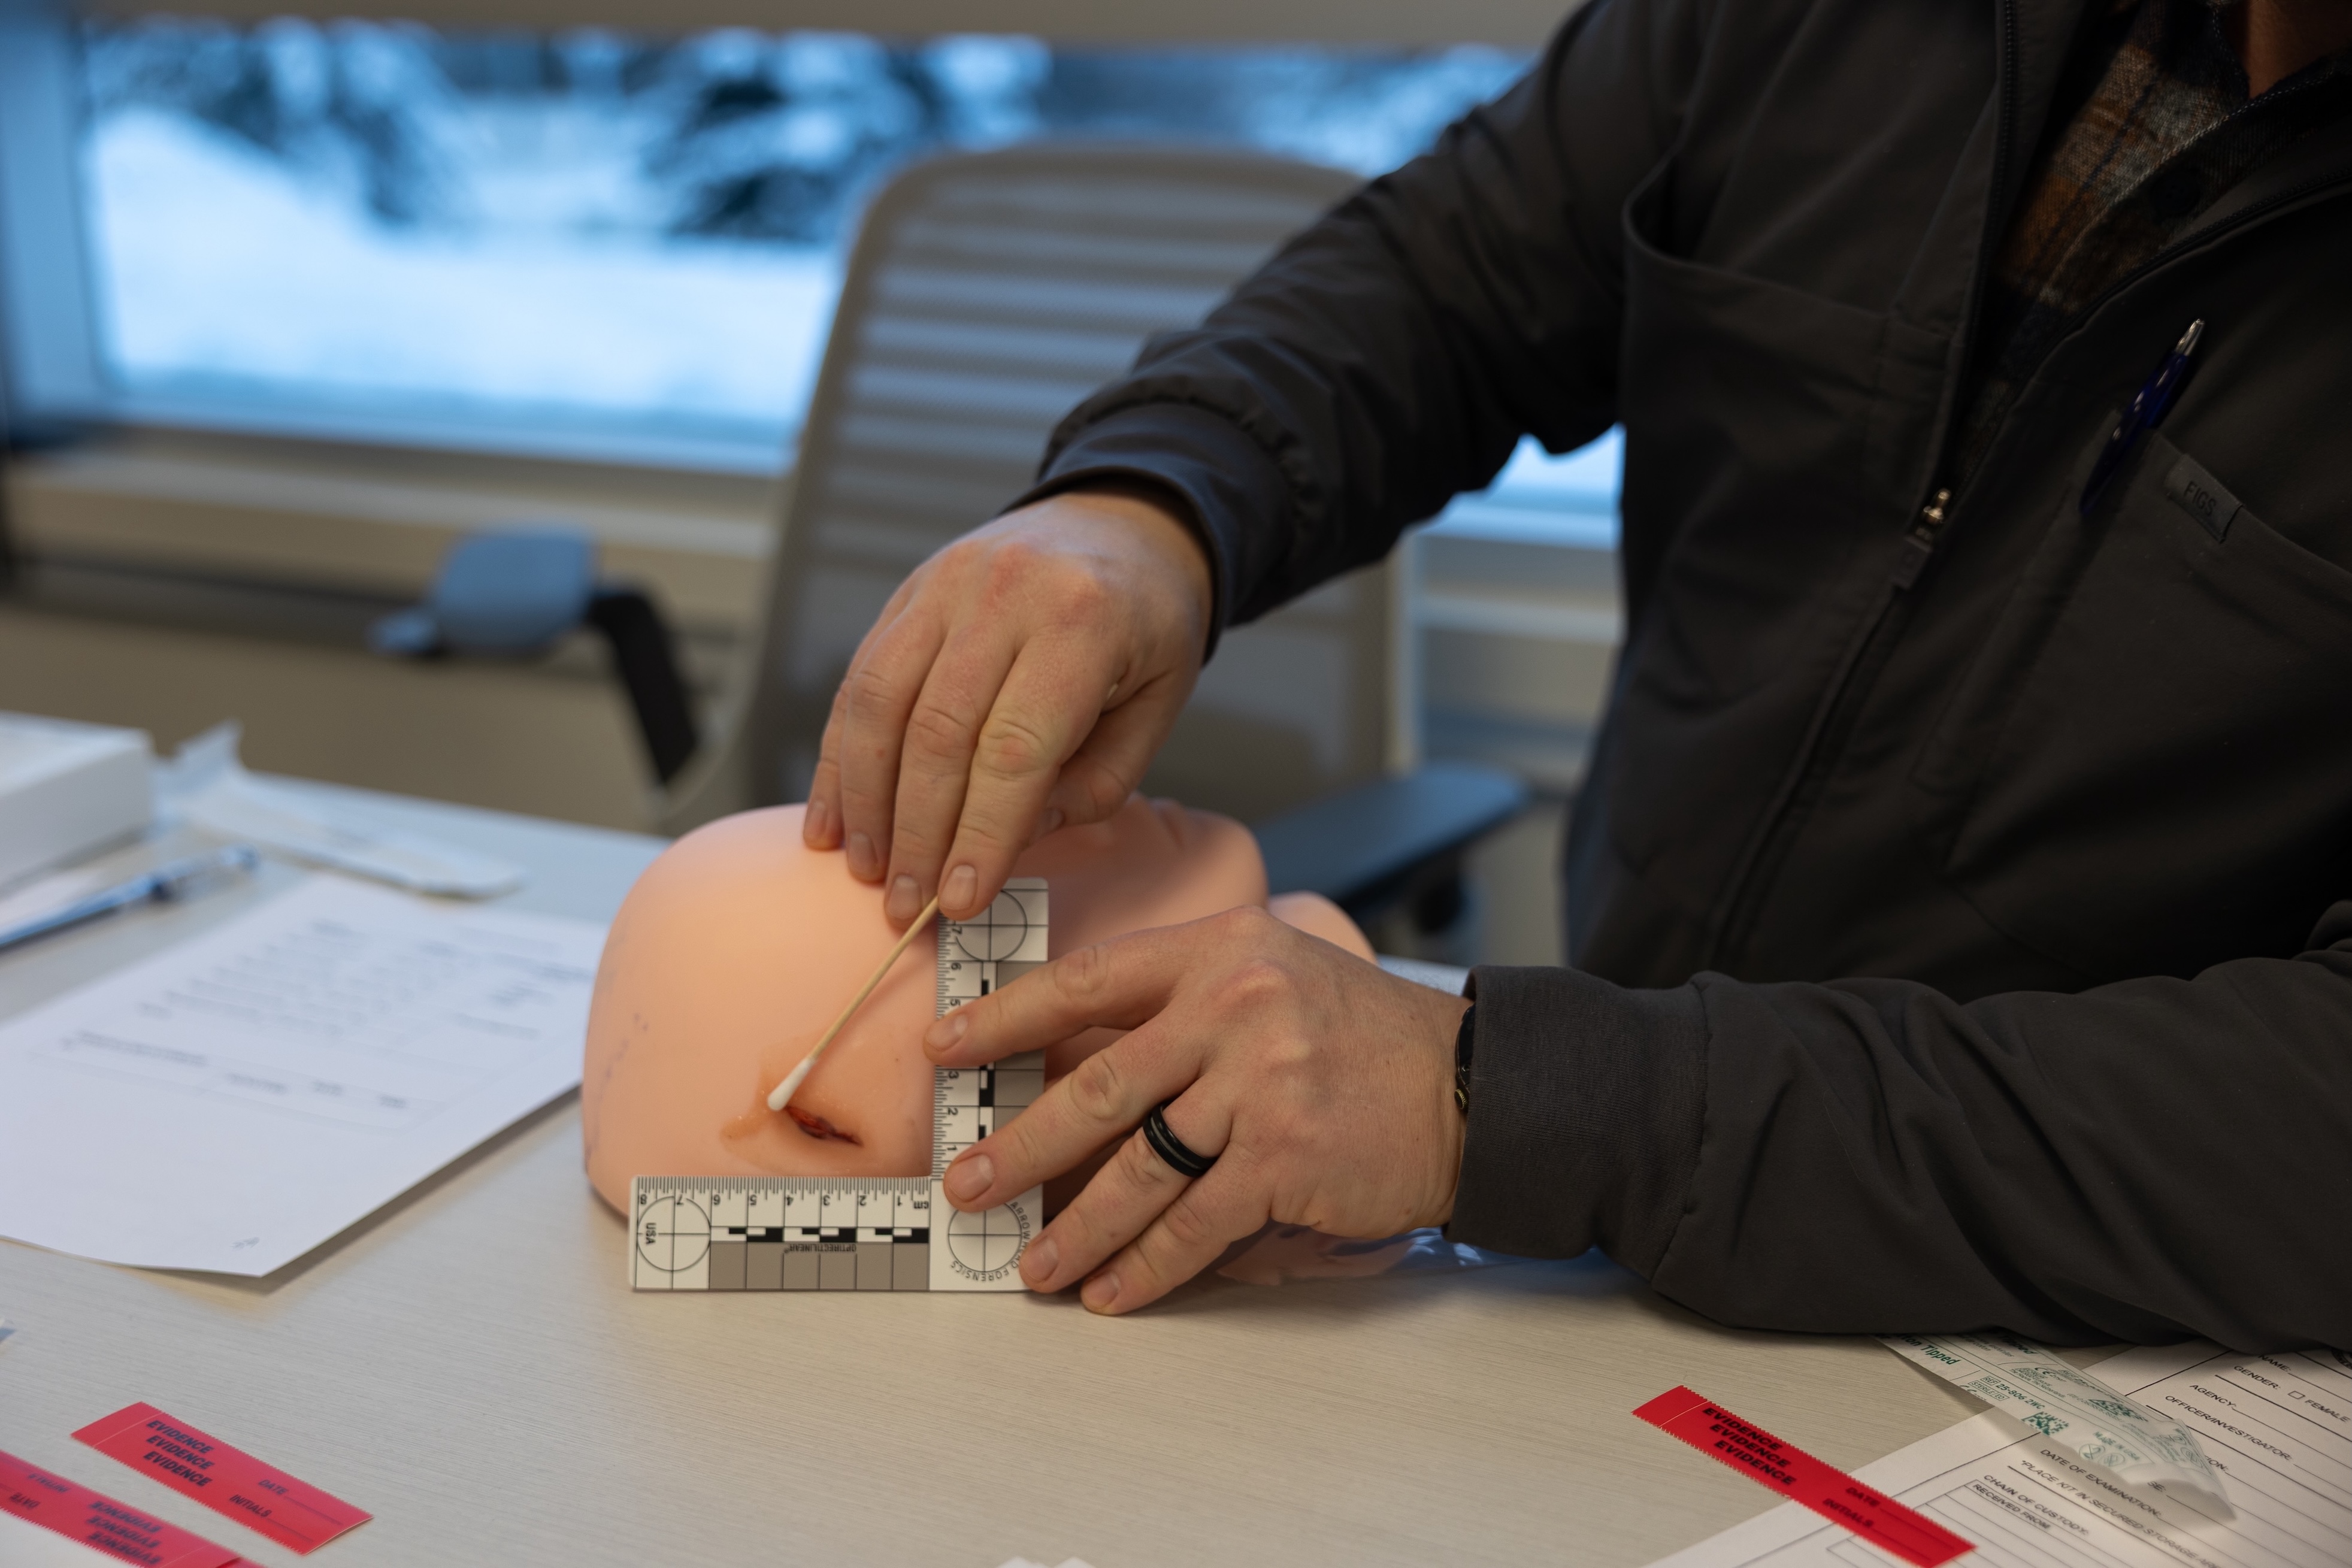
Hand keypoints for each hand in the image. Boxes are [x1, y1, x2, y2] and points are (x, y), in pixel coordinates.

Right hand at [802, 486, 1211, 925]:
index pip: (1015, 749)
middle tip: (905, 906)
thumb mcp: (1160, 703)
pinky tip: (831, 815)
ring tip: (865, 868)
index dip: (980, 834)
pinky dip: (840, 754)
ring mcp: (947, 585)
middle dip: (917, 833)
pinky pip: (861, 678)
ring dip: (864, 799)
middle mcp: (1005, 595)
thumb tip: (1014, 840)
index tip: (960, 903)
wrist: (1122, 520)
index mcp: (1083, 624)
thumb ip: (1096, 780)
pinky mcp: (910, 592)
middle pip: (938, 732)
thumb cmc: (1147, 627)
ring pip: (880, 702)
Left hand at [922, 908, 1471, 1313]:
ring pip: (1137, 1168)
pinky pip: (1193, 1224)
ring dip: (1074, 1227)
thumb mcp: (1275, 975)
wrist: (1473, 1086)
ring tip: (1030, 1263)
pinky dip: (1146, 1266)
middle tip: (965, 1183)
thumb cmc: (1362, 1037)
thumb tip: (1076, 1059)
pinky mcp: (1285, 1158)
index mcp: (1219, 951)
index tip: (945, 1048)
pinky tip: (1112, 1291)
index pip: (1088, 982)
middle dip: (1018, 1145)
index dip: (1005, 1017)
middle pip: (1097, 1085)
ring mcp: (1259, 1084)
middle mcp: (1234, 1007)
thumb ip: (1186, 1003)